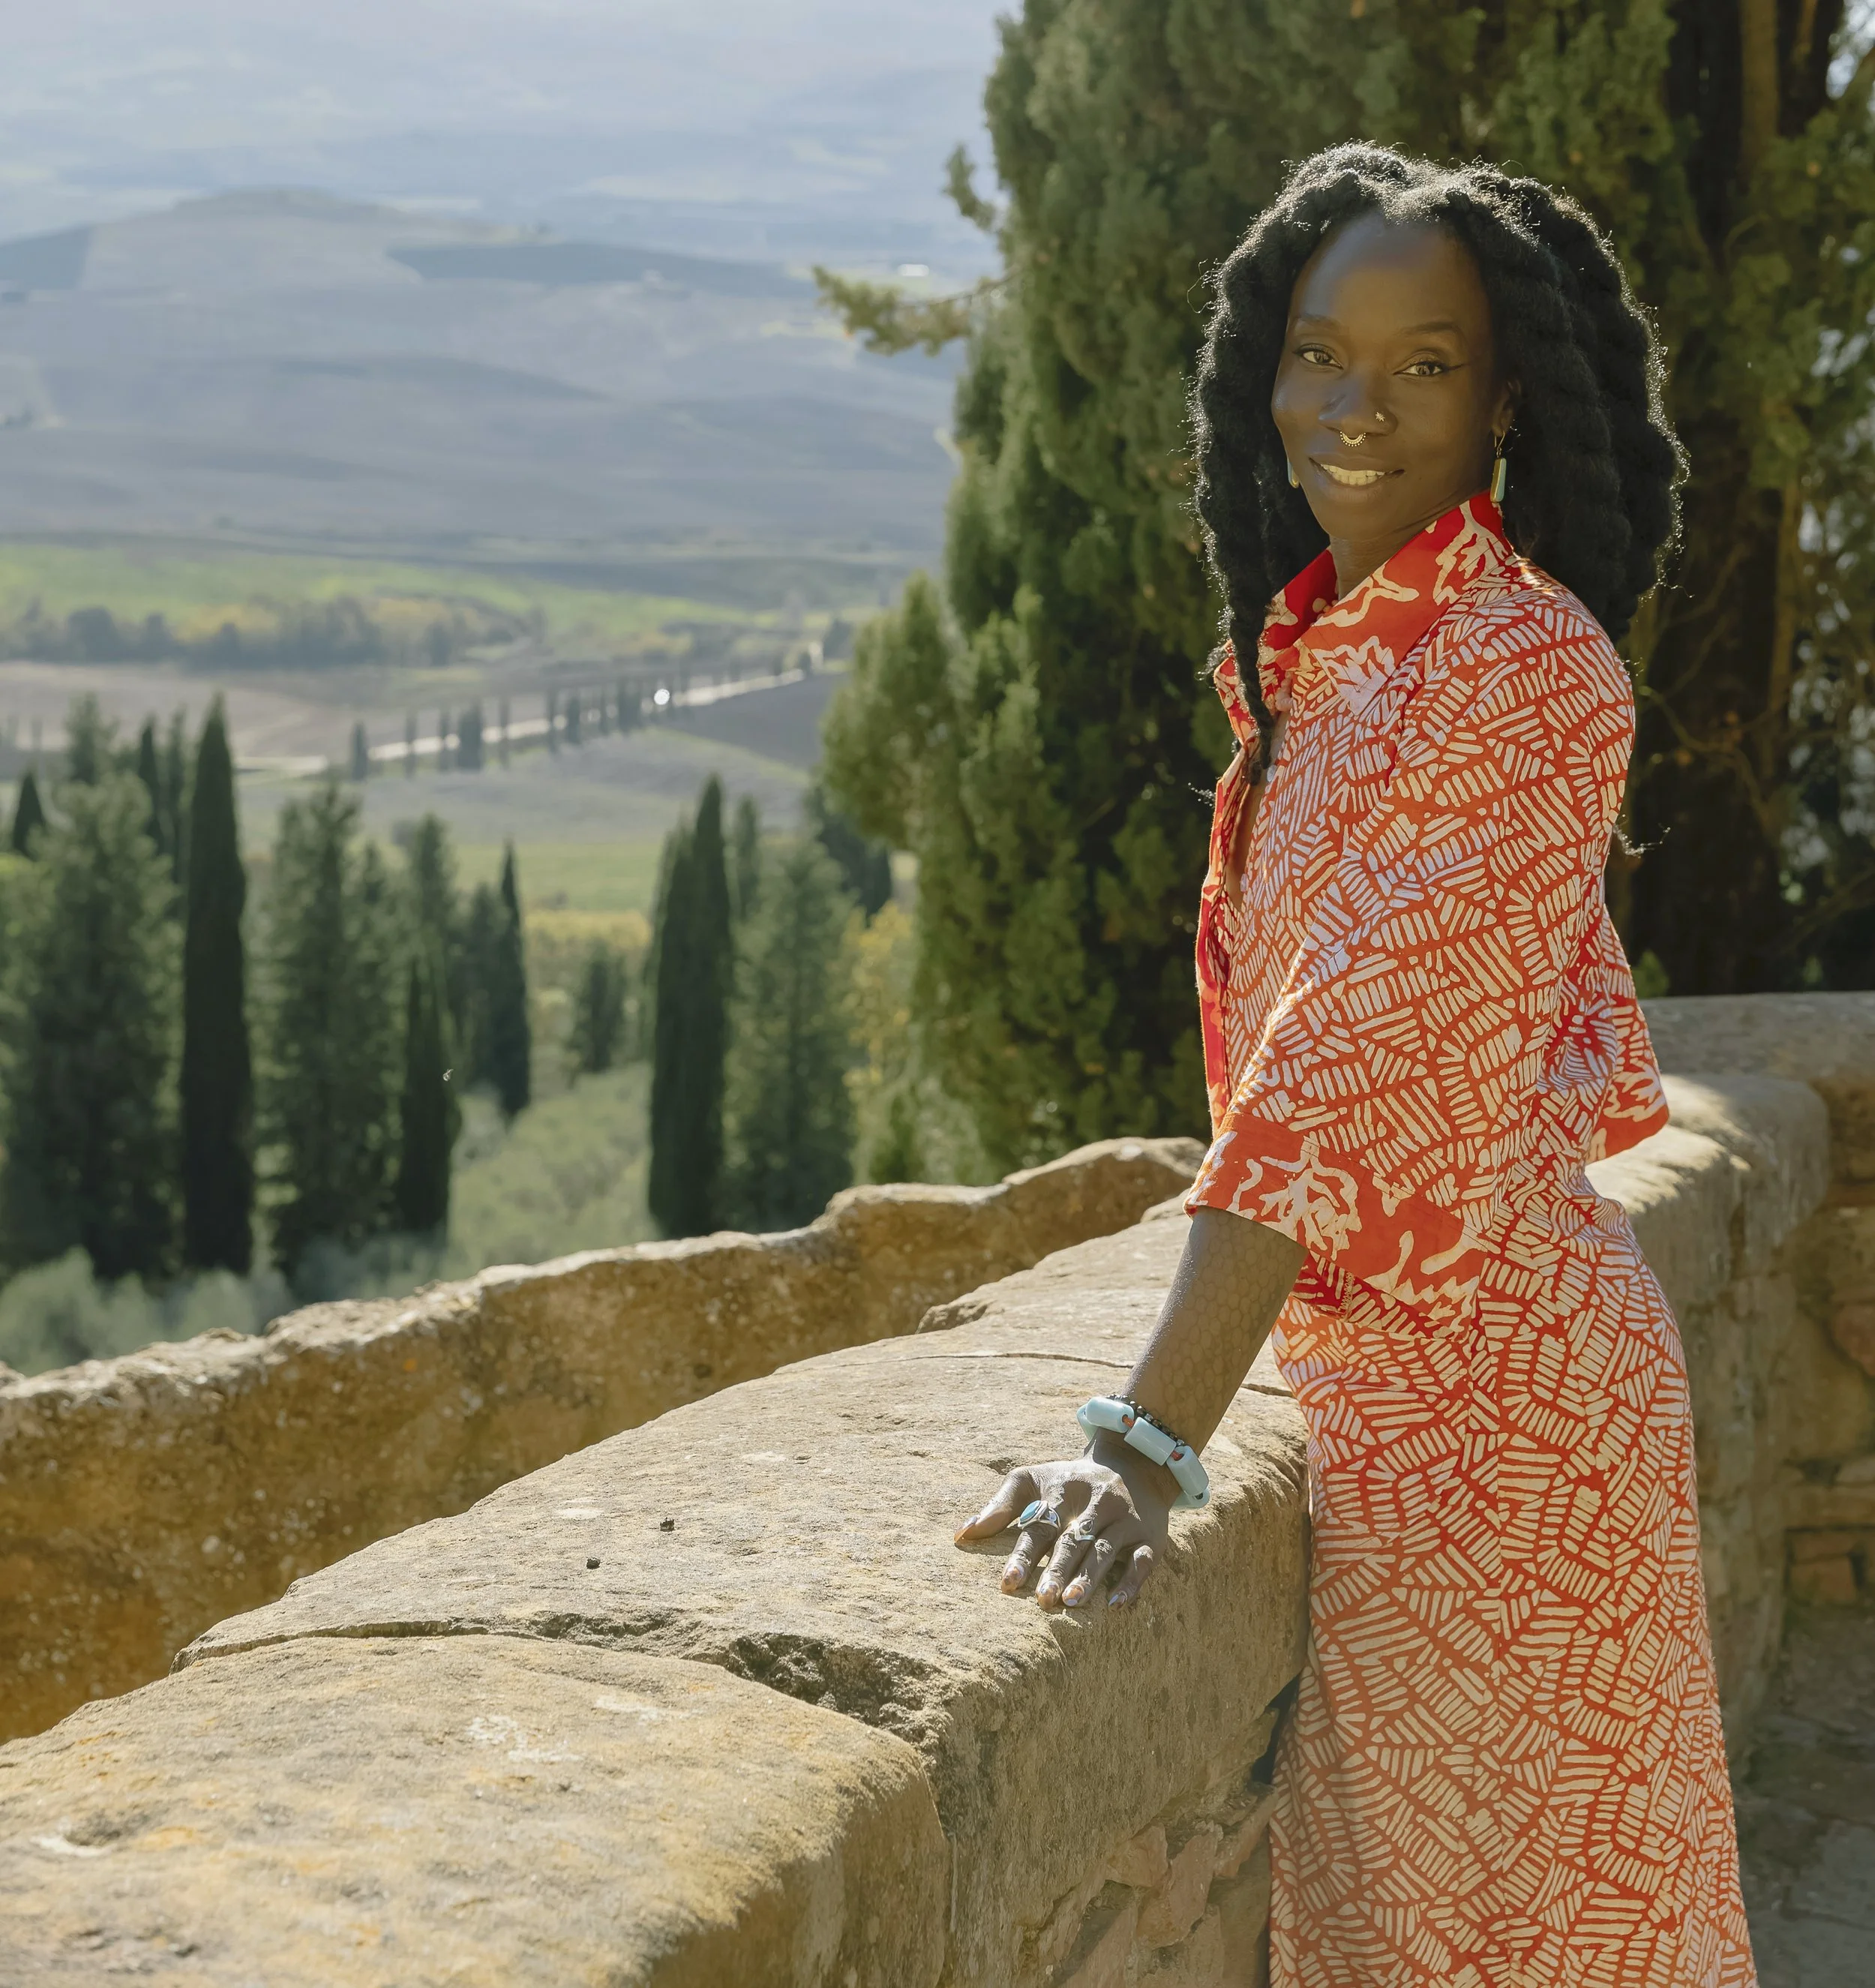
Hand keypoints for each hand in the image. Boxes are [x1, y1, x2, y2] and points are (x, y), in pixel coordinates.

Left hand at [952, 1434, 1175, 1609]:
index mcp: (1062, 1492)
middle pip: (1073, 1539)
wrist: (1133, 1464)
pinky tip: (1116, 1605)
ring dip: (1090, 1576)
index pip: (1040, 1525)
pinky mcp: (1149, 1537)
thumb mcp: (1033, 1480)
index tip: (1008, 1583)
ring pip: (1105, 1549)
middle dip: (1058, 1569)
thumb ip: (1000, 1506)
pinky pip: (1143, 1561)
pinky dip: (1130, 1583)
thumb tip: (960, 1535)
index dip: (1024, 1555)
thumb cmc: (1070, 1482)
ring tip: (1072, 1602)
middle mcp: (1095, 1503)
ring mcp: (1124, 1520)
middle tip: (1042, 1600)